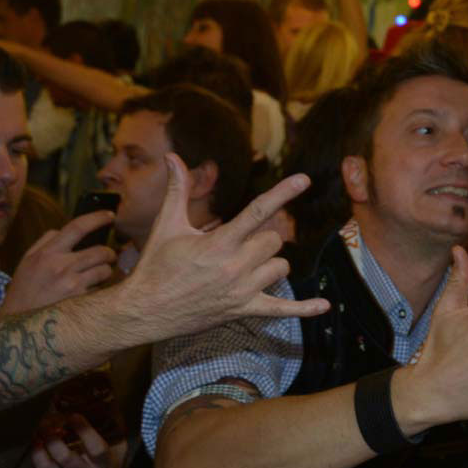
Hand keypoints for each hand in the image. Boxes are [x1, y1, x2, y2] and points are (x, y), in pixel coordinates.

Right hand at [0, 212, 116, 313]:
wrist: (19, 324)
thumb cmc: (25, 290)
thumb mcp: (28, 262)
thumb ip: (45, 242)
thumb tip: (63, 229)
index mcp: (47, 254)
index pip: (77, 227)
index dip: (97, 218)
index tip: (110, 215)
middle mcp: (61, 267)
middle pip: (101, 250)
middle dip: (109, 253)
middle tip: (107, 257)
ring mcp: (72, 285)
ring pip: (105, 270)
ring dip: (105, 272)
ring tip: (95, 277)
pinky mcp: (81, 301)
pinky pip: (101, 289)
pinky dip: (99, 289)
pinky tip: (87, 294)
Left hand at [32, 413, 124, 467]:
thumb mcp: (118, 453)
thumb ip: (116, 433)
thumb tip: (109, 404)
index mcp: (103, 464)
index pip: (95, 448)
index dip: (84, 431)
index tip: (73, 416)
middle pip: (66, 458)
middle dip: (54, 439)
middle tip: (47, 423)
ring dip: (39, 450)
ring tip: (36, 434)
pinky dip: (37, 458)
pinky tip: (36, 444)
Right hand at [113, 154, 329, 344]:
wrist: (144, 310)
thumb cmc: (156, 266)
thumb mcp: (167, 226)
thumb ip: (178, 190)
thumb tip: (174, 157)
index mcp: (219, 242)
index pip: (258, 211)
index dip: (283, 193)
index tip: (304, 179)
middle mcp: (235, 266)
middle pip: (274, 240)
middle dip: (262, 237)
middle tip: (238, 242)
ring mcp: (242, 291)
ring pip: (280, 267)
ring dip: (270, 263)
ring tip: (244, 265)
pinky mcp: (243, 310)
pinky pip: (281, 310)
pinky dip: (303, 309)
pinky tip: (323, 306)